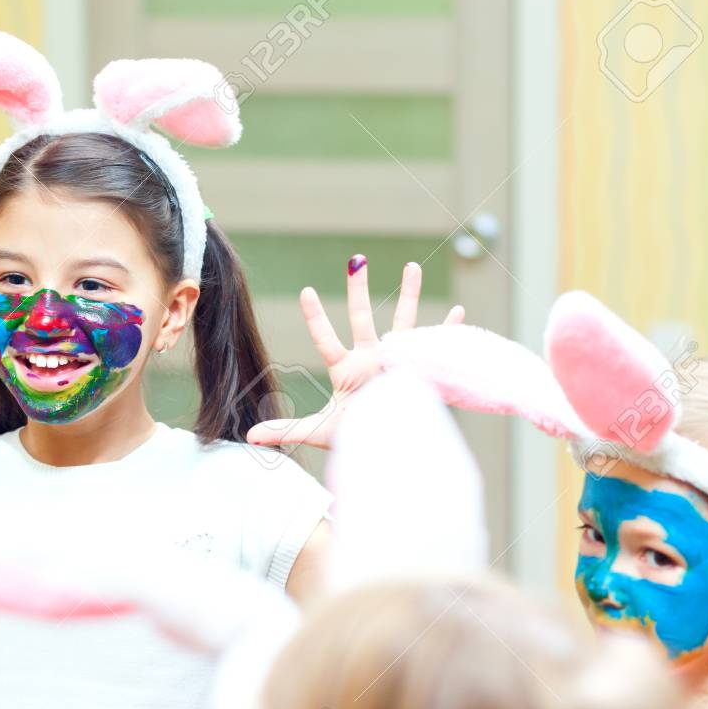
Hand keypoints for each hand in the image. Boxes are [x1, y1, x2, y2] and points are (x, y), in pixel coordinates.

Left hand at [246, 256, 463, 449]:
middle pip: (362, 317)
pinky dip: (449, 330)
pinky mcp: (422, 370)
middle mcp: (372, 359)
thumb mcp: (319, 432)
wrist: (390, 450)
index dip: (316, 316)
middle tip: (356, 259)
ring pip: (404, 320)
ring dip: (409, 294)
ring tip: (412, 265)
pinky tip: (459, 310)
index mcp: (347, 369)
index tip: (306, 291)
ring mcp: (398, 361)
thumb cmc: (356, 439)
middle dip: (358, 289)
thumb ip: (286, 429)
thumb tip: (248, 437)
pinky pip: (437, 345)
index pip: (326, 339)